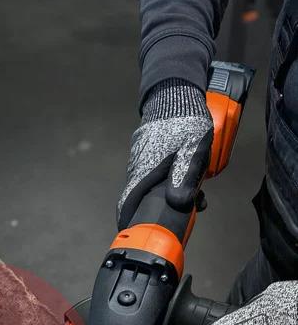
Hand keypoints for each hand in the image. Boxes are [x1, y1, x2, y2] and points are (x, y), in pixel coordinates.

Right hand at [118, 78, 213, 226]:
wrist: (175, 91)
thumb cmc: (185, 120)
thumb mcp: (193, 150)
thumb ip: (186, 177)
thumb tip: (178, 204)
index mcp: (144, 172)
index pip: (127, 204)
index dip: (129, 221)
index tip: (138, 233)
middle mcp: (137, 169)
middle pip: (142, 200)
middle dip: (163, 211)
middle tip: (190, 212)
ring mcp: (141, 161)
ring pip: (151, 188)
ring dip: (170, 196)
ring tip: (198, 196)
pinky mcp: (147, 154)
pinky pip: (155, 175)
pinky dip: (168, 182)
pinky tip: (188, 178)